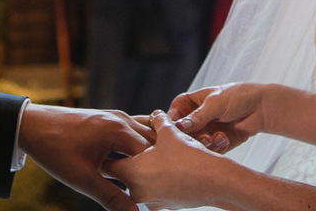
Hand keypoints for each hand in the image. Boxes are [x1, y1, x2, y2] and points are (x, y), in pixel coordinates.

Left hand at [19, 104, 153, 210]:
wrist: (32, 125)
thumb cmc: (55, 150)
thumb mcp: (82, 179)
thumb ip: (111, 196)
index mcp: (118, 130)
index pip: (153, 154)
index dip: (157, 175)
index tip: (158, 193)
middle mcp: (121, 119)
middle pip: (155, 142)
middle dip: (158, 165)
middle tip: (159, 187)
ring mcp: (117, 116)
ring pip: (146, 135)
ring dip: (150, 154)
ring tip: (151, 176)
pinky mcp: (110, 119)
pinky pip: (134, 131)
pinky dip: (139, 146)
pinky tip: (136, 164)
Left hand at [104, 110, 226, 209]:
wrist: (215, 182)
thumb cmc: (188, 157)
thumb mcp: (170, 133)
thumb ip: (158, 122)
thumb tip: (155, 114)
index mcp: (132, 171)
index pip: (108, 164)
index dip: (105, 153)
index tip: (100, 148)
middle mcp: (137, 190)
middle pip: (123, 175)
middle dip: (124, 162)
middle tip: (120, 150)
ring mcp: (151, 201)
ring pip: (139, 184)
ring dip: (141, 173)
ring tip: (149, 159)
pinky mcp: (165, 206)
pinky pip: (154, 191)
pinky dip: (156, 181)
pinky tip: (166, 169)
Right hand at [166, 83, 264, 151]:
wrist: (260, 108)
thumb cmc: (237, 97)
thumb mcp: (215, 103)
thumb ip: (197, 116)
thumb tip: (178, 127)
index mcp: (189, 103)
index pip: (172, 114)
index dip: (172, 123)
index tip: (176, 130)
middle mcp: (194, 120)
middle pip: (181, 134)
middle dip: (189, 137)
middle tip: (200, 136)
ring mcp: (204, 132)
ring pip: (194, 145)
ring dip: (202, 143)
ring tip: (213, 138)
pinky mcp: (215, 144)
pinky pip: (208, 151)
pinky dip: (215, 147)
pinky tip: (224, 139)